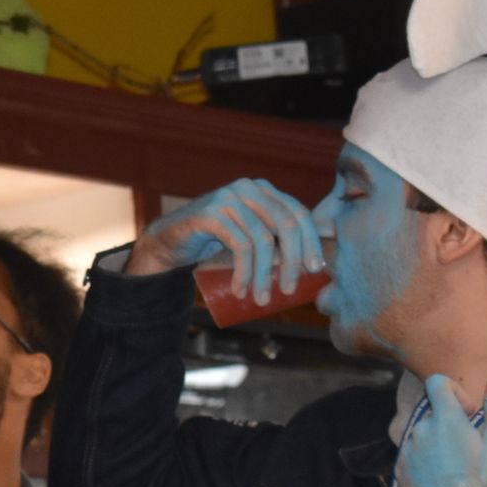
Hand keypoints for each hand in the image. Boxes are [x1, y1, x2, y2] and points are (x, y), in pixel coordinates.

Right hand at [129, 179, 323, 305]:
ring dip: (265, 274)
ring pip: (263, 239)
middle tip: (290, 289)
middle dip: (292, 261)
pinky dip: (244, 272)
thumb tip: (312, 263)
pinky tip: (241, 289)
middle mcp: (250, 188)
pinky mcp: (212, 212)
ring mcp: (230, 197)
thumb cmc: (215, 241)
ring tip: (262, 298)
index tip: (315, 270)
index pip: (299, 213)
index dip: (311, 241)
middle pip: (287, 225)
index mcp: (265, 191)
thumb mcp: (250, 236)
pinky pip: (240, 245)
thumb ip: (275, 238)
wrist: (170, 239)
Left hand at [398, 370, 486, 486]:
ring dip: (436, 441)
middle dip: (449, 422)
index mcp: (445, 420)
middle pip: (433, 412)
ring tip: (455, 467)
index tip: (469, 413)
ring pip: (422, 433)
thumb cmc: (484, 484)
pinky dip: (424, 458)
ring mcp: (406, 450)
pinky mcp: (398, 469)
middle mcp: (419, 430)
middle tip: (467, 447)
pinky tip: (440, 478)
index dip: (454, 392)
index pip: (437, 382)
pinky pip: (411, 452)